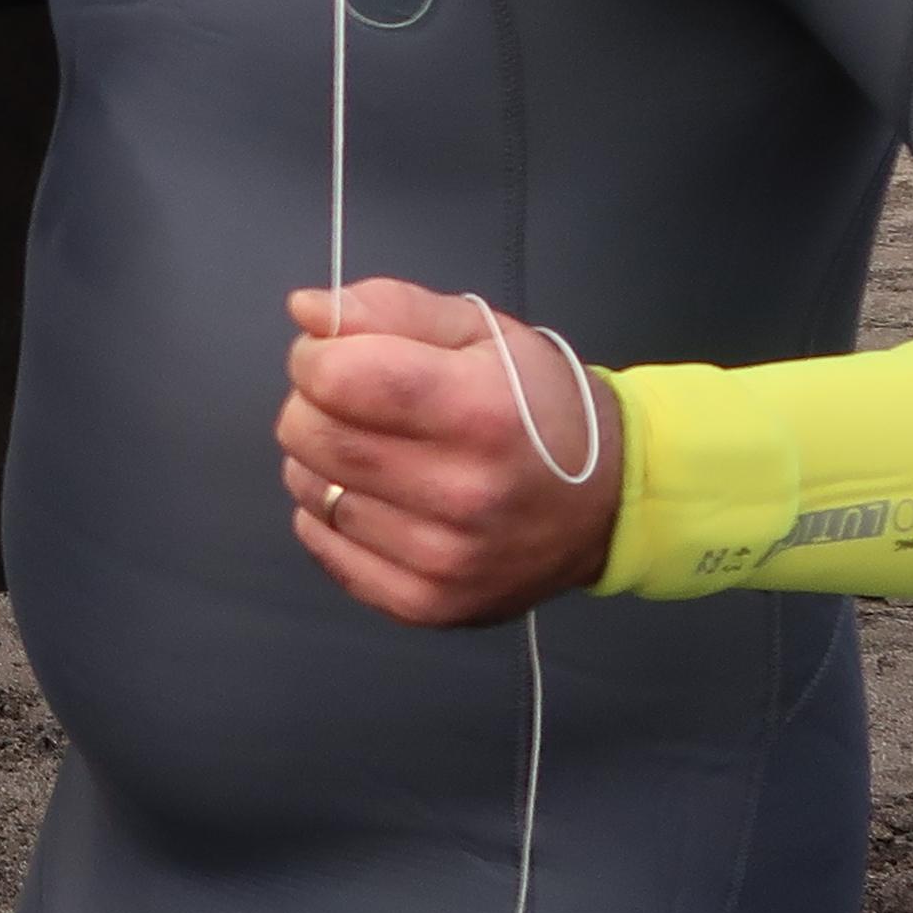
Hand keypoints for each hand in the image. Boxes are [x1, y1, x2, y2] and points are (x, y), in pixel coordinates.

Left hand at [277, 282, 623, 627]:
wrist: (608, 503)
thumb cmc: (539, 405)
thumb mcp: (479, 332)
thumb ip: (389, 309)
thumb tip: (305, 310)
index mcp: (479, 411)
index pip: (337, 378)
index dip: (316, 356)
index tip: (333, 355)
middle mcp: (463, 493)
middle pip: (311, 436)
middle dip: (312, 404)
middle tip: (354, 403)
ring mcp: (443, 560)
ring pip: (309, 491)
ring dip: (321, 461)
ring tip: (377, 453)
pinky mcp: (425, 604)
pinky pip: (322, 546)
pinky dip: (330, 515)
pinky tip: (378, 499)